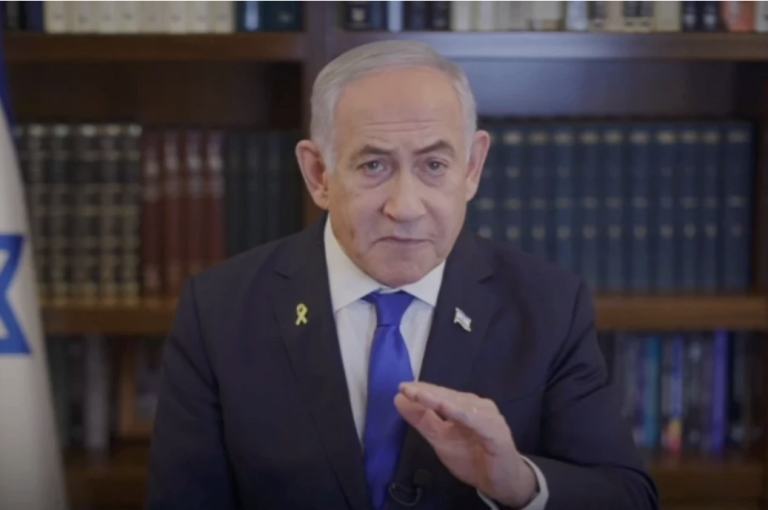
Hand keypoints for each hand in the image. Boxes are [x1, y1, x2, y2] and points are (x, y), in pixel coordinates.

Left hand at [395, 382, 537, 508]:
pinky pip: (478, 421)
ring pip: (460, 405)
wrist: (501, 482)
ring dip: (439, 399)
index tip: (402, 387)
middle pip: (448, 396)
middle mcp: (477, 407)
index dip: (421, 391)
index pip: (440, 394)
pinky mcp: (496, 431)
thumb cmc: (472, 459)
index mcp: (464, 406)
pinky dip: (462, 414)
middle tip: (406, 388)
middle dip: (426, 392)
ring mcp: (488, 417)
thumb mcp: (440, 440)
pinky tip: (447, 408)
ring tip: (420, 394)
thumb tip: (399, 400)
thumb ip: (422, 420)